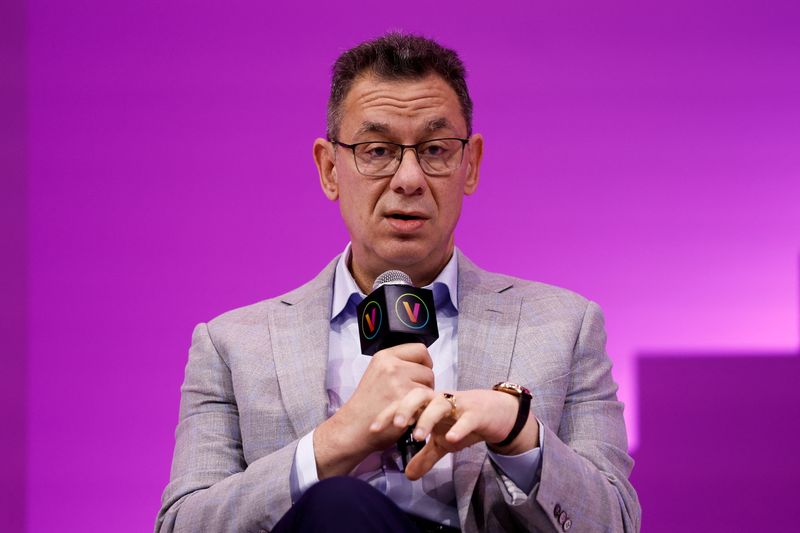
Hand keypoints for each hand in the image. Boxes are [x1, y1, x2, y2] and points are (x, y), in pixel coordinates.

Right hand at [314, 343, 434, 477]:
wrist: (353, 427)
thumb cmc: (366, 405)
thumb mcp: (377, 373)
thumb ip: (398, 365)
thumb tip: (422, 364)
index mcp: (384, 357)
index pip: (420, 349)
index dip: (424, 363)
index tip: (420, 373)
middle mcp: (391, 366)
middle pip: (428, 369)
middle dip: (425, 383)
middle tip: (412, 395)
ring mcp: (398, 382)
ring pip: (429, 386)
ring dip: (425, 396)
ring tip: (409, 404)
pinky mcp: (404, 400)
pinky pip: (427, 401)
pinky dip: (423, 409)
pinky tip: (410, 413)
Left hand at [370, 388, 538, 479]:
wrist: (497, 414)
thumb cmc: (464, 422)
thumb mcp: (442, 443)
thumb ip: (425, 457)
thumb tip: (408, 475)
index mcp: (429, 405)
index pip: (404, 403)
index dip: (388, 414)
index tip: (374, 429)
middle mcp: (441, 401)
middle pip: (418, 395)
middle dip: (405, 408)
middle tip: (396, 425)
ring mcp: (459, 405)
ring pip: (440, 404)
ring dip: (427, 418)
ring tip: (418, 436)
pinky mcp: (477, 413)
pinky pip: (467, 417)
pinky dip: (458, 427)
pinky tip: (450, 439)